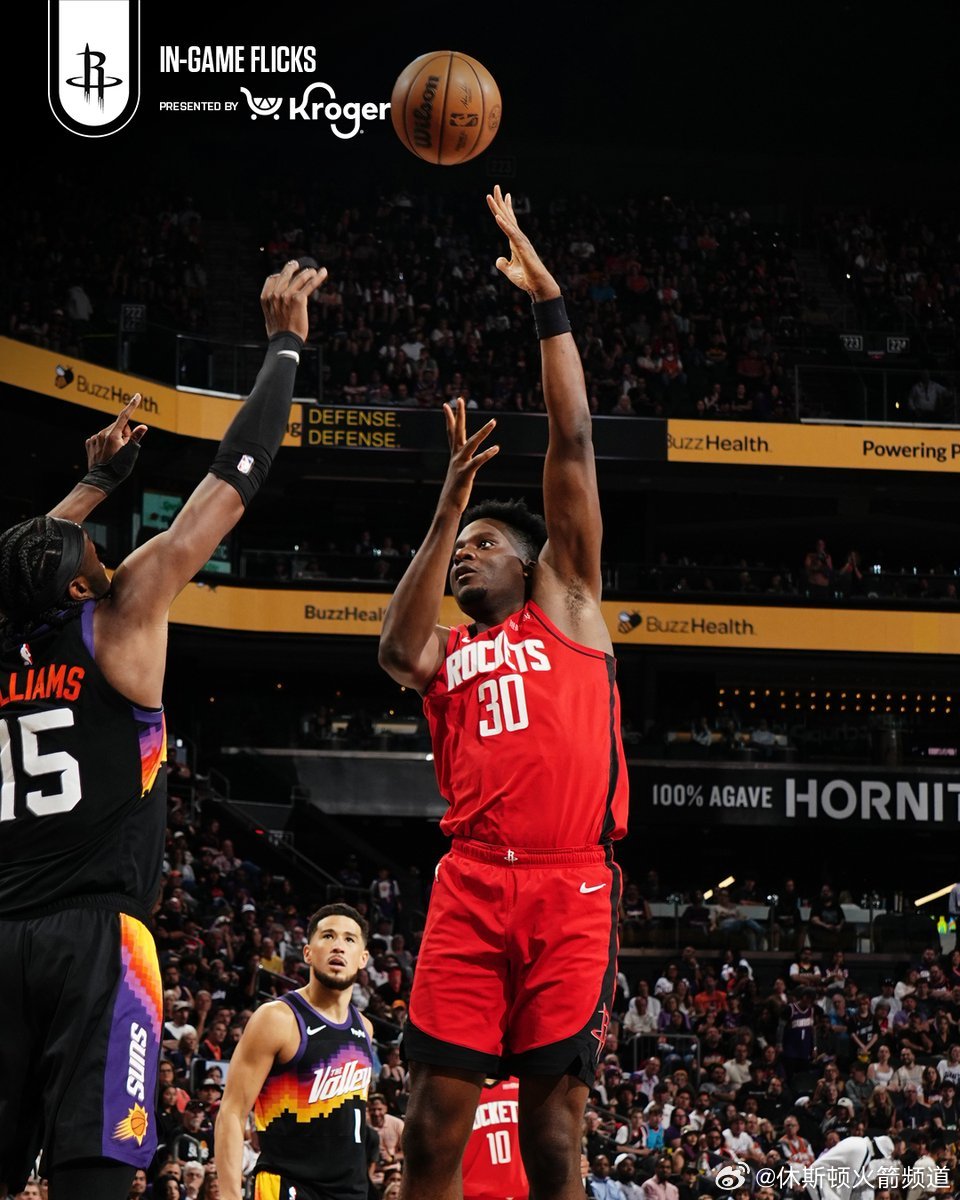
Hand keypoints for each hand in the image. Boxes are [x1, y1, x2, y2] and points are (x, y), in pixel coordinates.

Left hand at [85, 394, 146, 468]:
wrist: (101, 480)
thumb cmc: (118, 468)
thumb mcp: (131, 453)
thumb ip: (136, 437)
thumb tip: (143, 426)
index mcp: (113, 435)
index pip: (125, 416)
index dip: (132, 405)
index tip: (137, 396)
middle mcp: (102, 433)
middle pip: (119, 427)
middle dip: (124, 434)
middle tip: (124, 448)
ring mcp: (94, 438)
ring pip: (109, 432)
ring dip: (114, 439)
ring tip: (114, 453)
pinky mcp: (89, 442)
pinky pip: (100, 437)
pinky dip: (104, 442)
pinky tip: (105, 453)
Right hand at [261, 259, 327, 341]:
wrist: (284, 341)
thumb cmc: (278, 333)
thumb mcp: (269, 316)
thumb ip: (273, 305)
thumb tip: (278, 303)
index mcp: (266, 297)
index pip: (272, 278)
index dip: (280, 275)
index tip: (286, 274)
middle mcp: (275, 294)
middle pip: (285, 274)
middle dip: (292, 267)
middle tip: (297, 264)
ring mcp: (286, 295)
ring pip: (299, 278)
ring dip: (308, 272)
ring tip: (313, 271)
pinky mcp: (298, 299)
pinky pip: (310, 285)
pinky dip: (318, 277)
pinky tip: (323, 272)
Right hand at [439, 398, 498, 513]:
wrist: (448, 505)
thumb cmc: (456, 490)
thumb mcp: (460, 472)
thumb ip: (464, 463)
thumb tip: (467, 460)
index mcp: (455, 454)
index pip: (451, 432)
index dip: (450, 418)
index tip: (447, 404)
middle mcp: (456, 456)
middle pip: (457, 430)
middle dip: (459, 414)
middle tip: (459, 399)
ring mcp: (460, 464)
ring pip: (472, 443)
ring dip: (483, 432)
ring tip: (494, 421)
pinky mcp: (466, 474)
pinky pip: (478, 461)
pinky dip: (487, 454)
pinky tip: (496, 448)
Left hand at [486, 185, 559, 299]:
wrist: (539, 287)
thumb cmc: (527, 279)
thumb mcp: (510, 271)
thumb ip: (503, 265)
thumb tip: (498, 260)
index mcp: (516, 241)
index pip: (508, 221)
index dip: (503, 208)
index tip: (500, 195)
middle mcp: (519, 238)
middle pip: (507, 216)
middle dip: (500, 201)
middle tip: (495, 186)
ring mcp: (521, 242)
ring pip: (508, 221)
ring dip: (499, 208)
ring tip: (491, 195)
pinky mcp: (522, 248)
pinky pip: (511, 235)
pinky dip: (504, 225)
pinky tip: (497, 217)